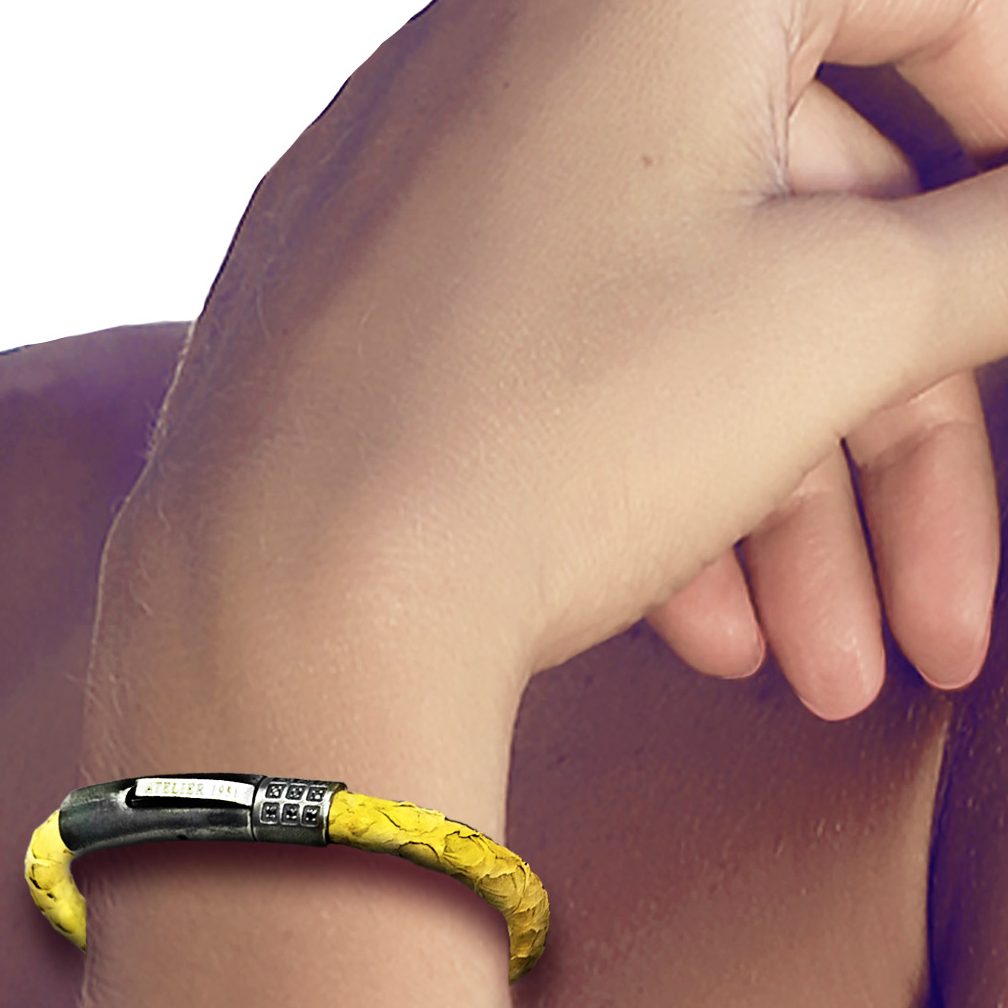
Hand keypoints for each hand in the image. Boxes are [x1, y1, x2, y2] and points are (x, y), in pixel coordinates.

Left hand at [155, 0, 1007, 723]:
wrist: (288, 596)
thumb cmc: (551, 426)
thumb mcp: (825, 321)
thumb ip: (982, 255)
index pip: (918, 5)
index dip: (1007, 134)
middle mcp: (539, 53)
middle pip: (804, 239)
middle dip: (895, 455)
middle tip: (940, 611)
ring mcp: (454, 186)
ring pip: (694, 331)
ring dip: (784, 517)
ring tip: (824, 667)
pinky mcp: (403, 303)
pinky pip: (578, 367)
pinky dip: (660, 491)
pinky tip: (702, 628)